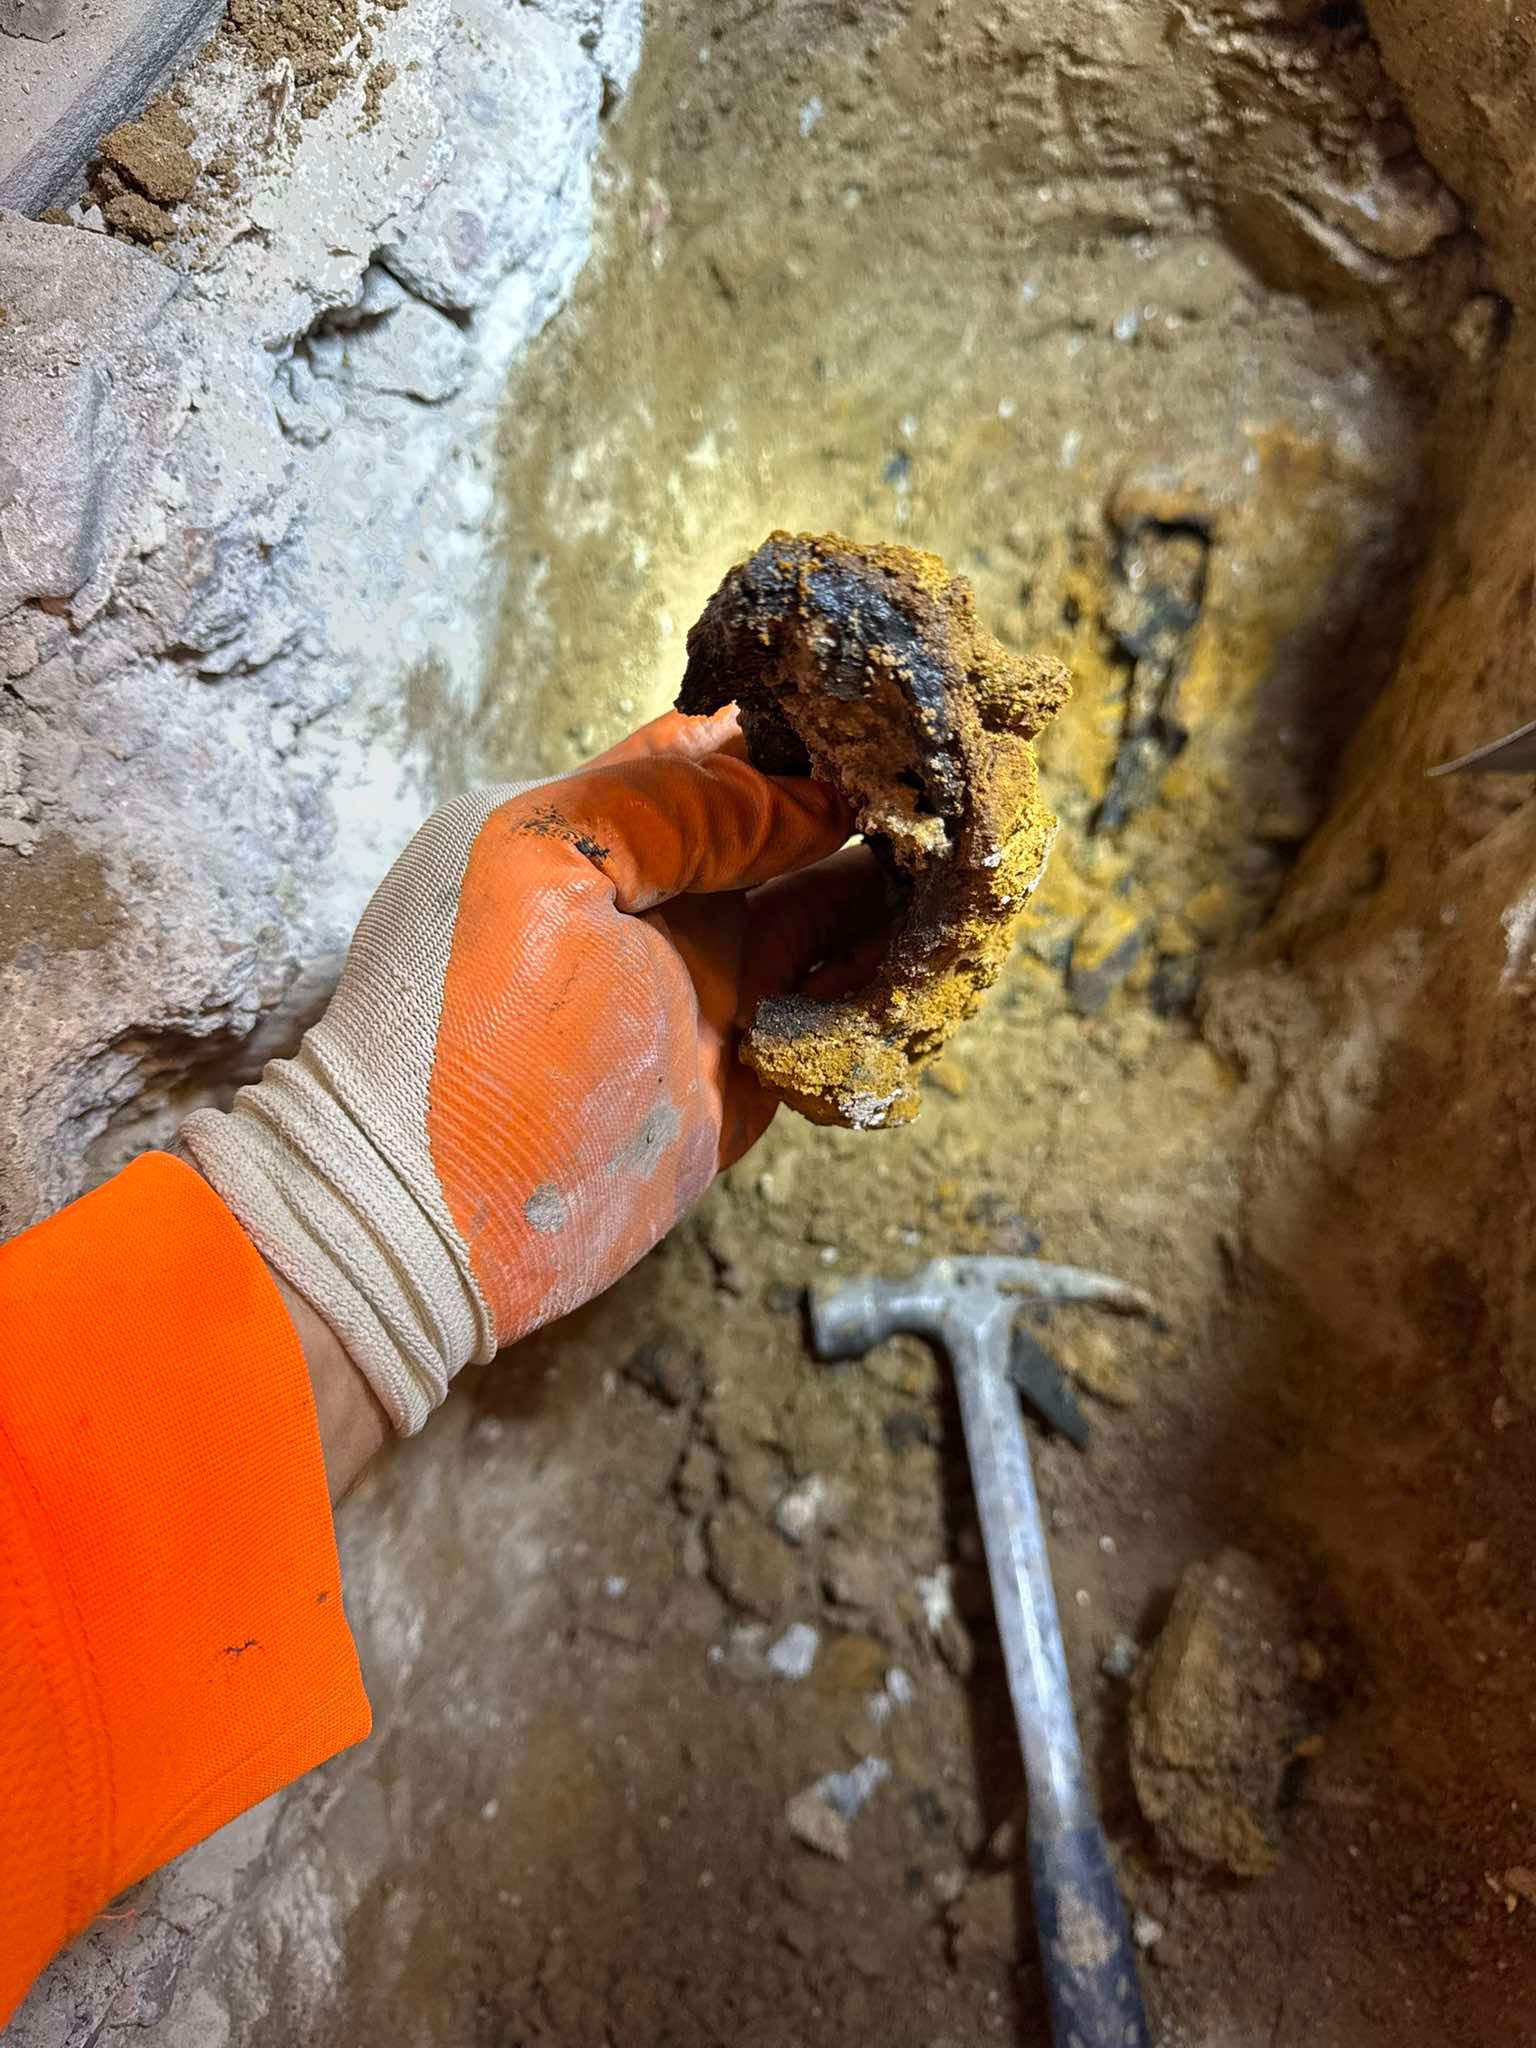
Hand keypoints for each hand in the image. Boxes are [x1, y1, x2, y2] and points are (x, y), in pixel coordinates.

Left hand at [182, 711, 884, 1436]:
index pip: (720, 754)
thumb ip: (672, 810)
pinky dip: (888, 986)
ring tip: (967, 863)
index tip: (884, 720)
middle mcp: (664, 899)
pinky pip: (840, 1015)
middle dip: (866, 808)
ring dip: (893, 891)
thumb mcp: (545, 868)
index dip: (799, 735)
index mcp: (600, 831)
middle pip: (792, 829)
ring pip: (830, 914)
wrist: (430, 1215)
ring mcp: (709, 987)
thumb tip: (806, 796)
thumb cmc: (463, 1027)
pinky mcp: (748, 1074)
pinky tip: (935, 955)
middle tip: (951, 790)